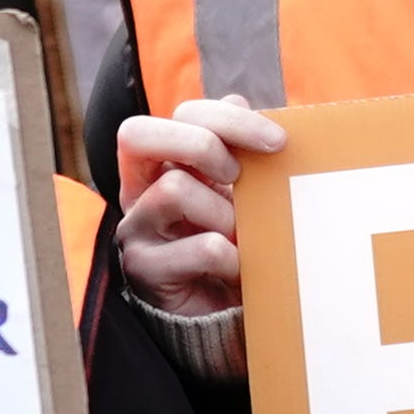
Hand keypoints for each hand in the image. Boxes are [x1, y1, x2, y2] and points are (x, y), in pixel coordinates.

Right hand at [113, 96, 286, 318]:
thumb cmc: (234, 243)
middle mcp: (138, 189)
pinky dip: (232, 256)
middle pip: (138, 133)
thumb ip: (237, 149)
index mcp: (164, 161)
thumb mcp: (240, 192)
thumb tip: (237, 98)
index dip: (228, 118)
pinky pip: (199, 247)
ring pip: (173, 189)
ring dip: (223, 212)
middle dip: (201, 146)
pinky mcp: (144, 270)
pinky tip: (238, 269)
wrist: (224, 316)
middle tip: (237, 176)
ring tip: (241, 236)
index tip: (277, 142)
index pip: (181, 114)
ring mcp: (135, 228)